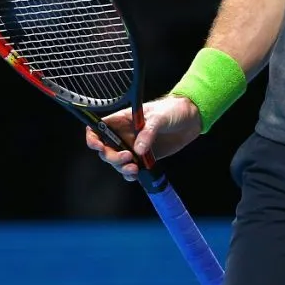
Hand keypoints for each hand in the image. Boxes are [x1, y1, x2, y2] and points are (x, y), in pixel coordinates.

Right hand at [85, 95, 202, 181]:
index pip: (99, 127)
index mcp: (123, 119)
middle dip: (111, 157)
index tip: (99, 146)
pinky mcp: (143, 158)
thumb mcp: (160, 117)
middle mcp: (124, 134)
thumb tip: (138, 151)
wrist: (191, 119)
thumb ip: (148, 132)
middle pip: (105, 149)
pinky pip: (130, 170)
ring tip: (133, 168)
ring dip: (121, 168)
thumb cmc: (173, 110)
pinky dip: (130, 175)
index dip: (93, 138)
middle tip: (127, 158)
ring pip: (116, 162)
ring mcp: (133, 146)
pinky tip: (136, 174)